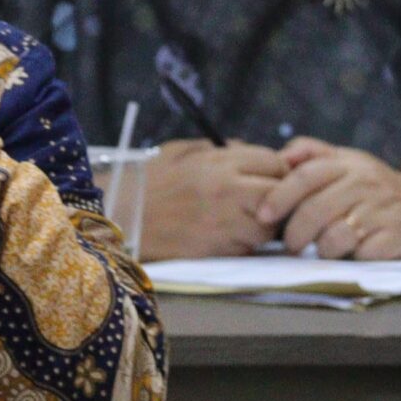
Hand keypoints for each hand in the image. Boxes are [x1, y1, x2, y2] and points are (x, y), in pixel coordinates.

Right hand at [138, 141, 289, 258]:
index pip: (274, 162)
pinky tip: (225, 236)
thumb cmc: (149, 181)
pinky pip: (246, 249)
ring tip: (243, 221)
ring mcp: (223, 224)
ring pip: (267, 228)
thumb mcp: (182, 151)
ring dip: (263, 226)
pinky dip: (243, 244)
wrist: (120, 217)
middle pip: (279, 194)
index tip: (268, 176)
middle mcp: (228, 191)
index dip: (277, 169)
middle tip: (264, 202)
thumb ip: (219, 149)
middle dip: (278, 198)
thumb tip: (248, 151)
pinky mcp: (216, 251)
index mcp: (219, 162)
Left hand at [255, 138, 400, 258]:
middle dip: (294, 233)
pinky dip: (352, 258)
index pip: (305, 176)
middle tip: (289, 245)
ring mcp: (381, 210)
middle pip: (315, 211)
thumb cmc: (377, 187)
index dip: (279, 196)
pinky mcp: (395, 236)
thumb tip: (280, 156)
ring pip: (333, 237)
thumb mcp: (348, 160)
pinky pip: (360, 254)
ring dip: (322, 249)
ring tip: (324, 249)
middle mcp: (365, 183)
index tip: (262, 215)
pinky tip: (355, 253)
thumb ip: (313, 153)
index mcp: (348, 164)